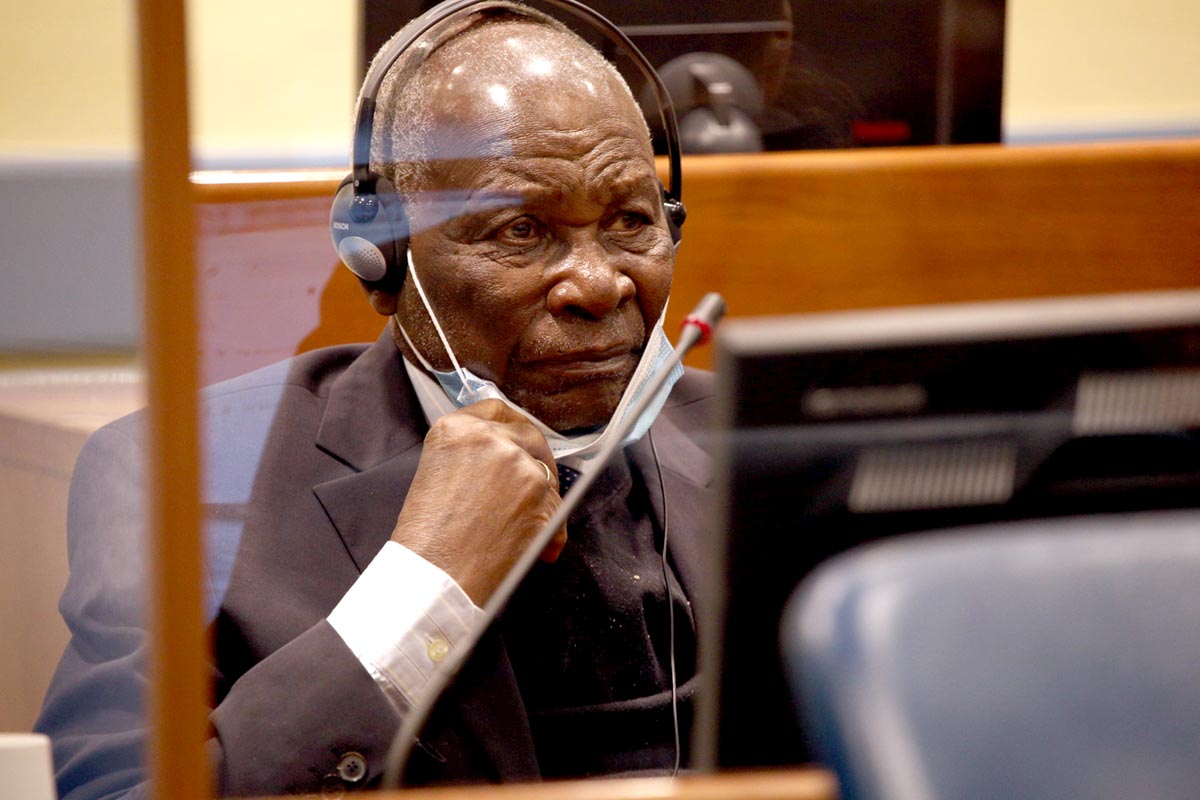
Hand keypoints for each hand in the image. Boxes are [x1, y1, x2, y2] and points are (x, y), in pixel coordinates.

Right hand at [391, 399, 567, 604]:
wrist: (433, 576)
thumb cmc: (428, 539)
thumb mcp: (438, 475)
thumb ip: (471, 456)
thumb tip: (510, 458)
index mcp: (455, 429)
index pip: (496, 409)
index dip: (512, 426)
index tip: (520, 442)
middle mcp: (488, 436)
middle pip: (529, 434)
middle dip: (536, 460)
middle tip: (535, 488)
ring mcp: (518, 460)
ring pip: (546, 472)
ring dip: (543, 501)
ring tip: (526, 533)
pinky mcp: (539, 489)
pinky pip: (558, 506)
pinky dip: (553, 530)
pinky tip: (539, 550)